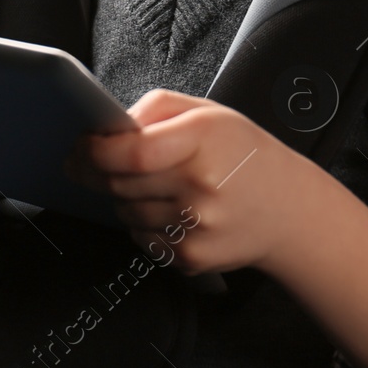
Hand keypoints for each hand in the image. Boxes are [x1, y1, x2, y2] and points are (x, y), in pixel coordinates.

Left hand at [67, 88, 309, 275]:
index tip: (79, 147)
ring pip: (125, 213)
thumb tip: (107, 128)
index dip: (95, 151)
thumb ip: (154, 110)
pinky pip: (141, 238)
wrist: (288, 210)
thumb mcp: (207, 112)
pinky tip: (170, 210)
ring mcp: (196, 228)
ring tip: (153, 185)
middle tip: (88, 161)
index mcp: (203, 141)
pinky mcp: (192, 257)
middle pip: (119, 184)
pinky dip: (142, 223)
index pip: (132, 152)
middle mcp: (200, 187)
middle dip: (95, 172)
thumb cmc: (243, 155)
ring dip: (123, 198)